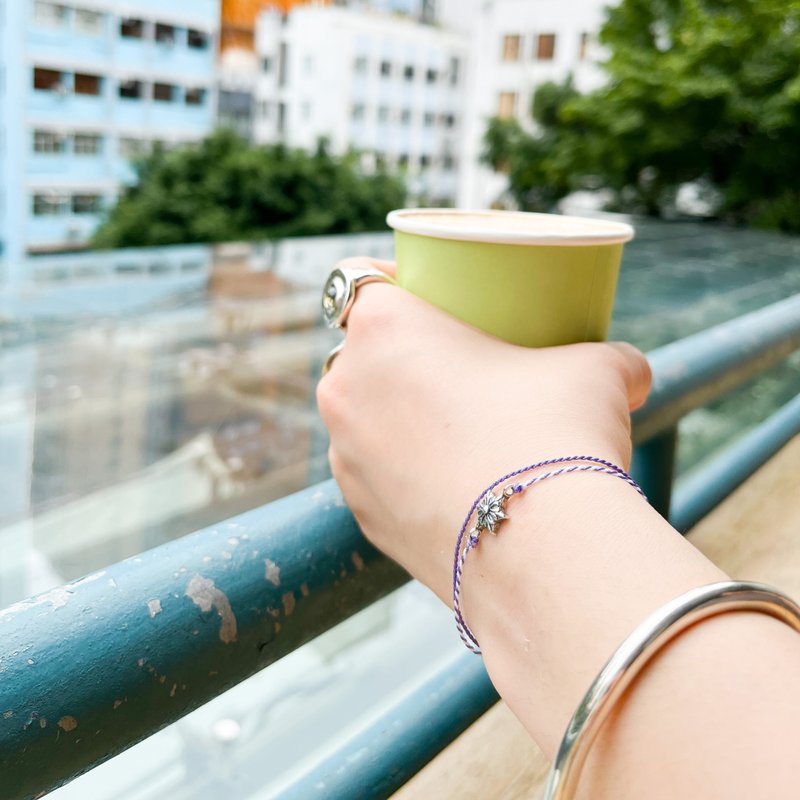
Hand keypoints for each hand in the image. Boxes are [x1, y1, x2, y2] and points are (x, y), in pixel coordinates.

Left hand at [317, 258, 651, 601]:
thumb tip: (634, 373)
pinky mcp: (359, 512)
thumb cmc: (557, 436)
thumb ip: (610, 359)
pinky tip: (445, 484)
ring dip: (391, 415)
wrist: (539, 553)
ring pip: (360, 416)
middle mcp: (346, 386)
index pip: (360, 280)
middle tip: (451, 366)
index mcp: (385, 328)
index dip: (388, 280)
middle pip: (359, 352)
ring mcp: (345, 455)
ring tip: (449, 431)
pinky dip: (398, 472)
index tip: (423, 295)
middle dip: (395, 353)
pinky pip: (371, 475)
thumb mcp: (597, 373)